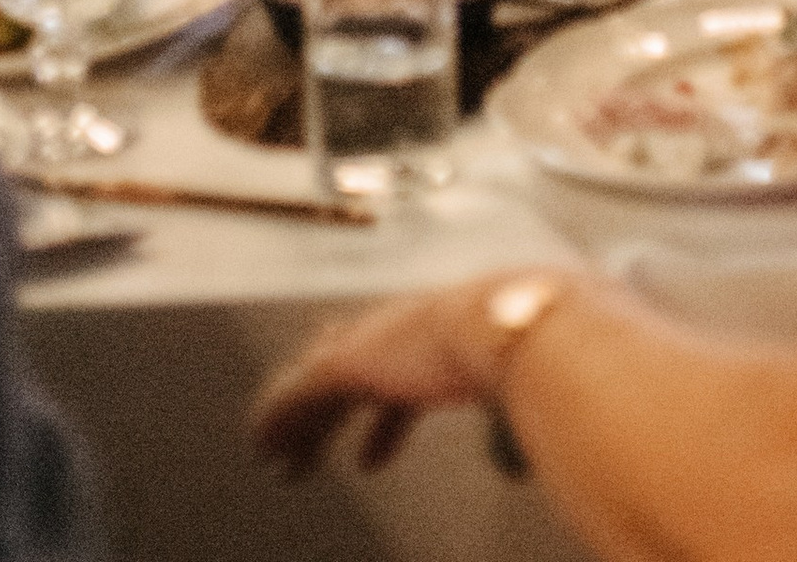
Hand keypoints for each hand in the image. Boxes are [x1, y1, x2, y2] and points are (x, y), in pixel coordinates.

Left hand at [254, 283, 528, 477]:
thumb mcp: (523, 392)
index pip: (403, 373)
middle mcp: (405, 331)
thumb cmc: (535, 354)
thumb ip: (510, 434)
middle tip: (311, 436)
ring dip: (300, 424)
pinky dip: (277, 419)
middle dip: (332, 410)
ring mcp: (375, 342)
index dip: (387, 416)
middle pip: (353, 369)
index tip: (373, 445)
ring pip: (319, 385)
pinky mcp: (348, 361)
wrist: (516, 327)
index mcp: (446, 334)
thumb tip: (515, 469)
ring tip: (275, 458)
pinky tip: (261, 444)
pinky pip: (297, 395)